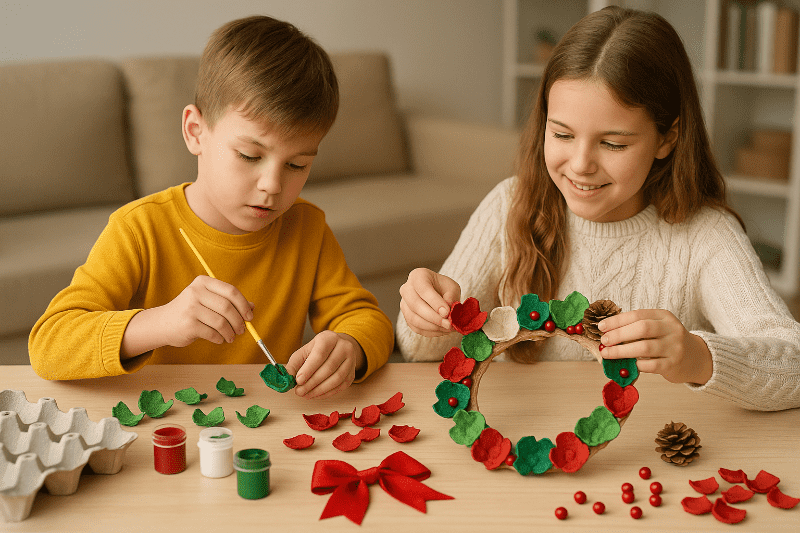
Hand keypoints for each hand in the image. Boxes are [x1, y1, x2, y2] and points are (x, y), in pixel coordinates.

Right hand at [159, 275, 253, 346]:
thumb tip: (252, 307)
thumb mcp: (208, 301)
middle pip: (227, 307)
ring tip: (231, 336)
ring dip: (230, 332)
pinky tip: (219, 339)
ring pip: (221, 322)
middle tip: (242, 330)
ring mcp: (190, 308)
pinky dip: (219, 338)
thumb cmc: (191, 311)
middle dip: (239, 321)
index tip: (250, 316)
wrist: (163, 323)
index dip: (244, 305)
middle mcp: (195, 292)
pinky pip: (212, 333)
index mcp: (203, 282)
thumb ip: (228, 301)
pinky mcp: (188, 324)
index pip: (231, 291)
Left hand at [285, 330, 364, 398]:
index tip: (298, 380)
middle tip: (299, 391)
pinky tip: (316, 394)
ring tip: (306, 394)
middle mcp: (344, 347)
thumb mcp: (304, 352)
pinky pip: (340, 386)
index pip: (320, 354)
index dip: (309, 369)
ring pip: (337, 379)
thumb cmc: (318, 350)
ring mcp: (351, 360)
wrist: (337, 348)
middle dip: (312, 383)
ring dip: (319, 390)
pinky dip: (327, 393)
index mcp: (329, 338)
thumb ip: (294, 364)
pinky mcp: (352, 373)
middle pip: (329, 368)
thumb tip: (286, 377)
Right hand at [399, 268, 460, 335]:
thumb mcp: (452, 287)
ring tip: (448, 328)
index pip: (423, 289)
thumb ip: (451, 297)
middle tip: (448, 324)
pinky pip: (416, 328)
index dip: (434, 302)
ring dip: (432, 326)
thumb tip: (447, 311)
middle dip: (433, 317)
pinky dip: (430, 332)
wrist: (437, 294)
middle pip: (415, 305)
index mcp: (418, 276)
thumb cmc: (444, 288)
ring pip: (414, 319)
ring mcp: (404, 304)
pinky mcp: (406, 318)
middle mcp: (406, 289)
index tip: (447, 312)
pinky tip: (442, 330)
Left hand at [597, 309, 712, 384]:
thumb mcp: (658, 328)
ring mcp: (674, 347)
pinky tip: (627, 364)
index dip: (617, 320)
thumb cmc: (667, 341)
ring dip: (622, 351)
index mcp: (664, 316)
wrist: (696, 358)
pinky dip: (635, 365)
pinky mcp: (673, 364)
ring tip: (608, 353)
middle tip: (604, 341)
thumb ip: (637, 327)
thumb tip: (607, 332)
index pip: (638, 315)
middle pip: (642, 328)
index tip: (601, 327)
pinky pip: (650, 365)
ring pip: (644, 348)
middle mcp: (672, 330)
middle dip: (619, 334)